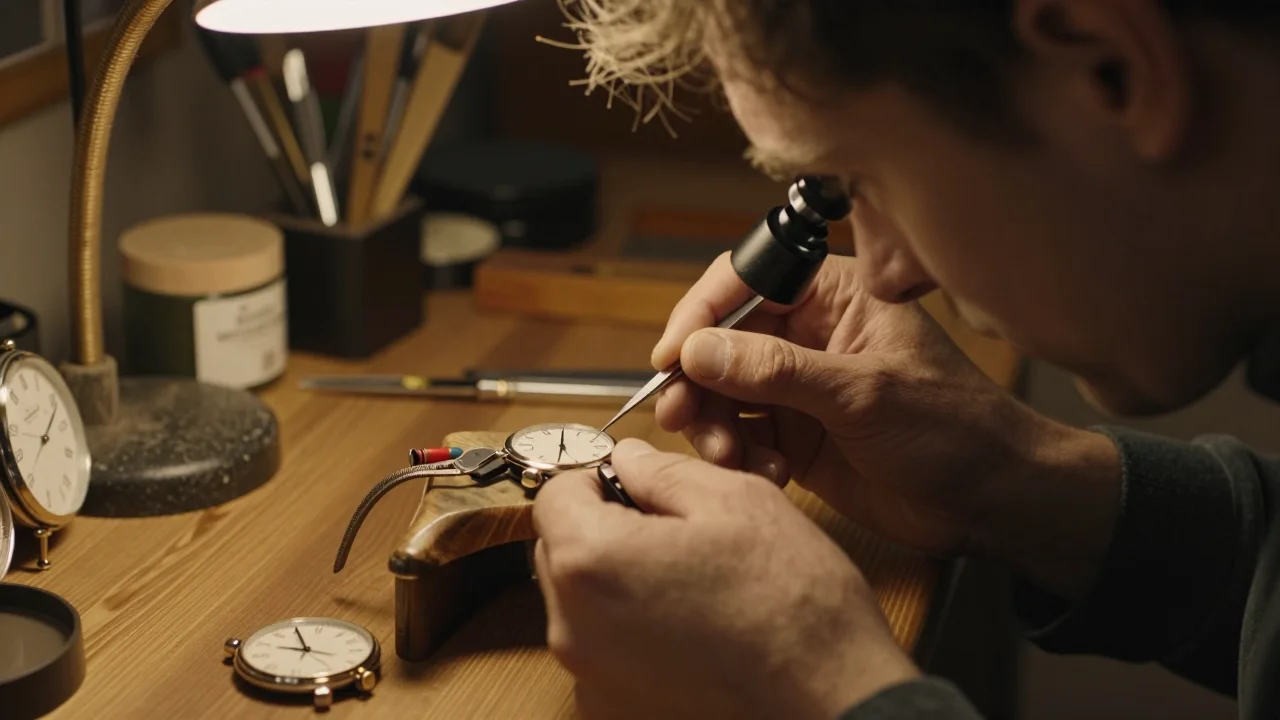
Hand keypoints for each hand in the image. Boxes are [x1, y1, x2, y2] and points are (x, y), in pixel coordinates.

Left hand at [534, 440, 918, 719]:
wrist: (833, 700)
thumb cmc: (791, 605)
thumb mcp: (734, 499)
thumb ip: (662, 470)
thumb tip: (627, 460)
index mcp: (592, 561)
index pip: (556, 493)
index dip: (598, 476)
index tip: (636, 483)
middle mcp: (573, 627)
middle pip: (560, 549)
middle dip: (604, 527)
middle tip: (673, 530)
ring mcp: (590, 677)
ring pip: (581, 600)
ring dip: (617, 580)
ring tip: (689, 582)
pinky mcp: (613, 710)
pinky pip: (603, 649)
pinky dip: (631, 631)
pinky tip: (690, 626)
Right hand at [653, 253, 1119, 593]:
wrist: (992, 501)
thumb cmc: (954, 429)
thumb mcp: (865, 393)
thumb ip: (779, 372)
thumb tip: (699, 351)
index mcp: (834, 296)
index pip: (746, 282)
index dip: (701, 314)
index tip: (671, 356)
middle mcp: (808, 335)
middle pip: (720, 342)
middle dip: (696, 381)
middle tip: (680, 417)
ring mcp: (797, 388)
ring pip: (721, 393)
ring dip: (713, 425)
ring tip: (730, 458)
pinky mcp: (794, 436)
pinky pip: (740, 437)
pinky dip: (738, 457)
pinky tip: (770, 475)